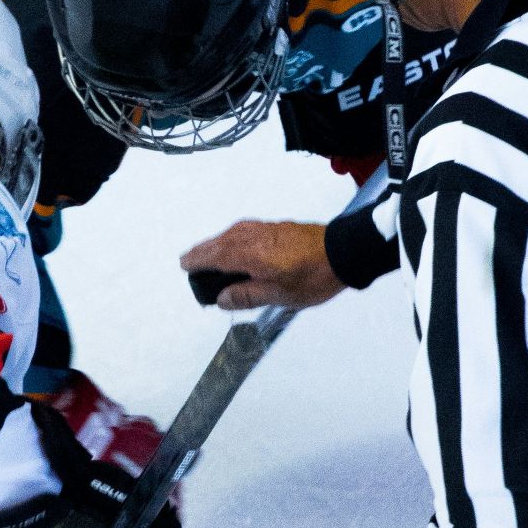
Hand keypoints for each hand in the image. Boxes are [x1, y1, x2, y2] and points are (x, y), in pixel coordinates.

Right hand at [180, 220, 345, 310]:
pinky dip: (232, 237)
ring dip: (216, 243)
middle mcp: (254, 237)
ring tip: (208, 253)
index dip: (198, 262)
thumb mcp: (278, 295)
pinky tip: (235, 243)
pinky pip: (244, 230)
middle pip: (219, 243)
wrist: (342, 252)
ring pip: (231, 235)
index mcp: (250, 254)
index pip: (214, 257)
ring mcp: (265, 230)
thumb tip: (223, 299)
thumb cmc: (314, 274)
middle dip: (203, 251)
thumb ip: (247, 296)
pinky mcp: (276, 228)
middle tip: (189, 259)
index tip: (185, 265)